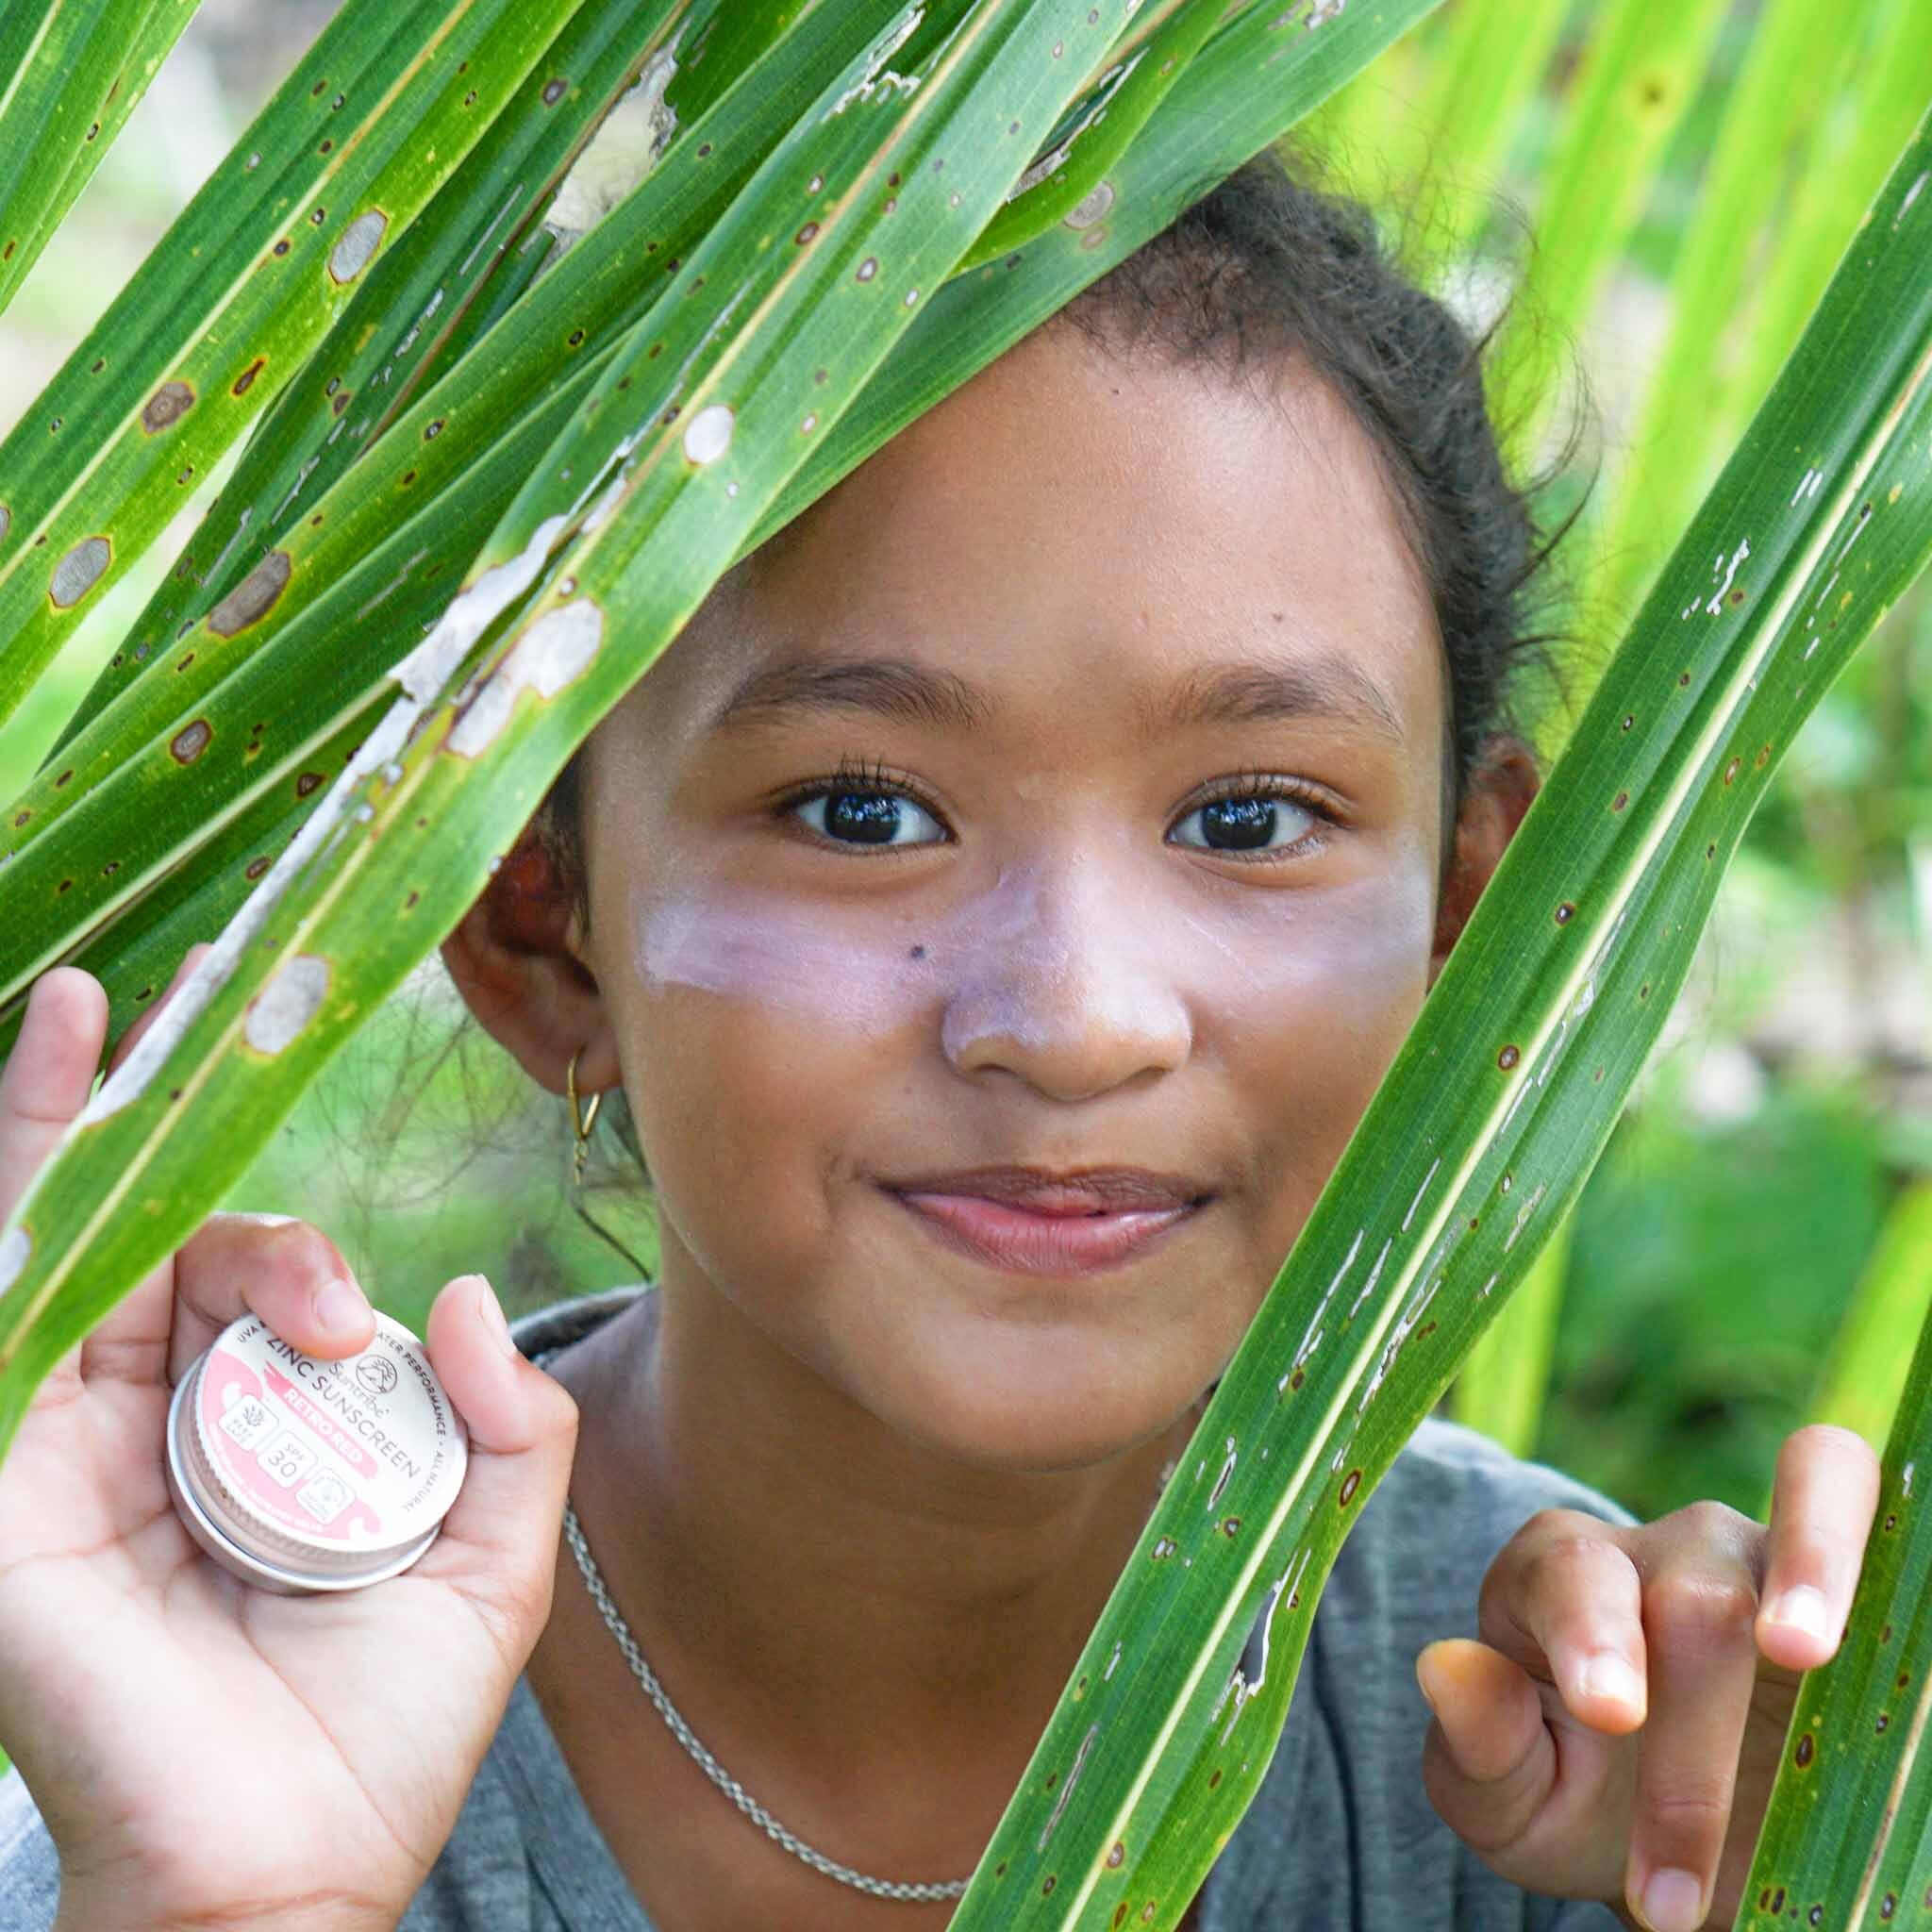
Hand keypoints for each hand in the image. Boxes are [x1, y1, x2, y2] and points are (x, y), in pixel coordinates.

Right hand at [0, 950, 579, 1931]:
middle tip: (312, 1279)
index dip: (296, 1257)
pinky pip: (9, 1287)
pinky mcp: (16, 1472)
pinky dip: (29, 1162)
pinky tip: (64, 1052)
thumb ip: (510, 1428)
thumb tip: (462, 1295)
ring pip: (97, 1243)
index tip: (352, 1314)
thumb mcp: (493, 1561)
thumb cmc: (380, 1737)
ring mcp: (77, 1440)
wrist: (288, 1873)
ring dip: (135, 1145)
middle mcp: (167, 1429)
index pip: (266, 1299)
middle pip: (186, 1256)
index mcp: (274, 1443)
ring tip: (145, 1031)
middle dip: (250, 1222)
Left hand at [1414, 1427, 1881, 1931]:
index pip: (1569, 1571)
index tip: (1611, 1716)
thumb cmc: (1576, 1800)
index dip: (1590, 1633)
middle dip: (1689, 1752)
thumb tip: (1446, 1668)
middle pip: (1690, 1601)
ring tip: (1806, 1650)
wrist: (1678, 1839)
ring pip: (1796, 1519)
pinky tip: (1887, 1630)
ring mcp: (1772, 1556)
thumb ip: (1474, 1745)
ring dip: (1807, 1569)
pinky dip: (1882, 1549)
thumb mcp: (1509, 1800)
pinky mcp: (1859, 1586)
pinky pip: (1881, 1519)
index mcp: (1562, 1576)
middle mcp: (1670, 1548)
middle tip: (1672, 1887)